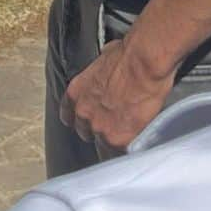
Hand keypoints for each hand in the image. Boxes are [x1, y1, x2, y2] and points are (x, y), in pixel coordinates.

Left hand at [61, 37, 174, 155]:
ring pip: (103, 147)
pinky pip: (120, 154)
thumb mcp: (102, 61)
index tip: (89, 121)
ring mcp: (100, 129)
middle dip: (98, 131)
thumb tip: (106, 76)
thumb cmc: (127, 55)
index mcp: (76, 92)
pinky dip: (129, 150)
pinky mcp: (119, 140)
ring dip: (114, 142)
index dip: (81, 120)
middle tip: (114, 126)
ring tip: (128, 136)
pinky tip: (137, 143)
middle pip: (85, 133)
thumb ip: (98, 77)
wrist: (143, 63)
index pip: (68, 116)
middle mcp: (83, 113)